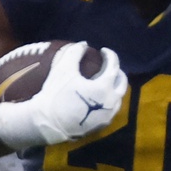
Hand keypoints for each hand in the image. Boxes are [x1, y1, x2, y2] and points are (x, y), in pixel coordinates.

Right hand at [0, 43, 128, 149]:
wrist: (48, 124)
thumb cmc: (55, 94)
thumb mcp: (63, 69)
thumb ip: (75, 52)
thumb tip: (84, 44)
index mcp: (104, 88)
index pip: (114, 66)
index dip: (110, 55)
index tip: (103, 50)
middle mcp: (111, 103)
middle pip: (122, 83)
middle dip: (117, 71)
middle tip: (107, 65)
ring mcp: (108, 116)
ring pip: (118, 98)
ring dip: (114, 86)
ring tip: (104, 80)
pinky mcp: (101, 126)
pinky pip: (111, 109)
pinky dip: (108, 99)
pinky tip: (99, 97)